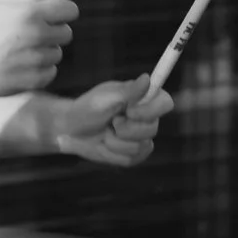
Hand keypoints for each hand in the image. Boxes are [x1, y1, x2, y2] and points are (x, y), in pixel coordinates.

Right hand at [0, 0, 76, 96]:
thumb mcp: (0, 4)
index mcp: (31, 13)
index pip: (70, 10)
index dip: (62, 11)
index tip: (53, 15)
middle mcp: (38, 35)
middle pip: (67, 33)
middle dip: (53, 32)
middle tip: (33, 34)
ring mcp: (39, 59)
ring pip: (58, 53)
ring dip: (45, 52)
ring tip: (23, 52)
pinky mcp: (38, 78)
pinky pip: (51, 71)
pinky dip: (40, 69)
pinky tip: (22, 66)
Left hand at [55, 73, 173, 165]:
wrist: (72, 130)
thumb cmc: (88, 108)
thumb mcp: (105, 98)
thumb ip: (128, 92)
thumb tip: (147, 78)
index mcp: (144, 99)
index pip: (165, 103)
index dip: (151, 110)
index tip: (129, 111)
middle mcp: (147, 118)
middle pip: (152, 129)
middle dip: (125, 129)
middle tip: (110, 121)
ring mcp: (143, 138)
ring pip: (139, 147)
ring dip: (115, 141)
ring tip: (105, 132)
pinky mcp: (135, 155)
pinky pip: (131, 159)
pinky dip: (113, 153)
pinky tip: (106, 144)